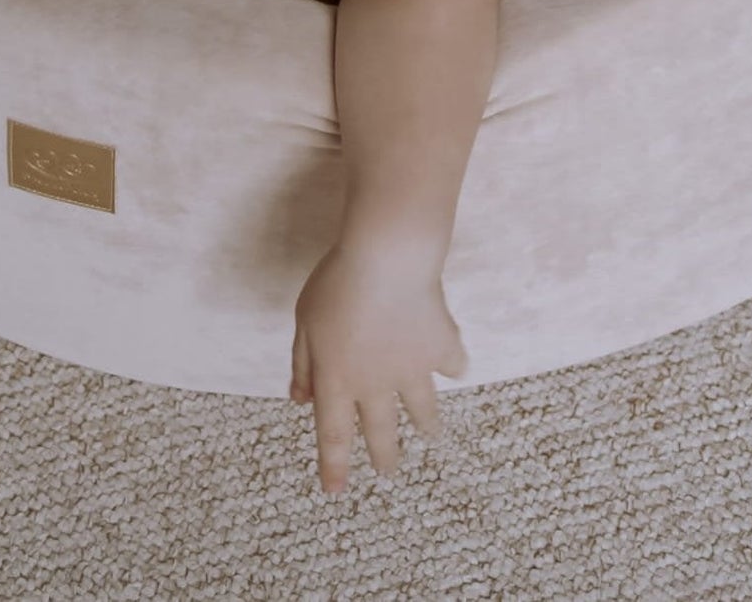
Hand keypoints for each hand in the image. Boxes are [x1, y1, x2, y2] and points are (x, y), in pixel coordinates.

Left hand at [289, 238, 467, 494]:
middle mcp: (376, 385)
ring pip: (422, 411)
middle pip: (382, 433)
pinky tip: (451, 360)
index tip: (335, 491)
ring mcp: (413, 370)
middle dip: (385, 457)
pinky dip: (451, 364)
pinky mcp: (442, 348)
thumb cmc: (337, 283)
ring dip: (426, 425)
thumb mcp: (305, 321)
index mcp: (338, 379)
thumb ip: (303, 363)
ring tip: (431, 433)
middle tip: (388, 471)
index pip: (333, 434)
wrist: (387, 260)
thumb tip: (300, 399)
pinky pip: (451, 364)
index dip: (334, 465)